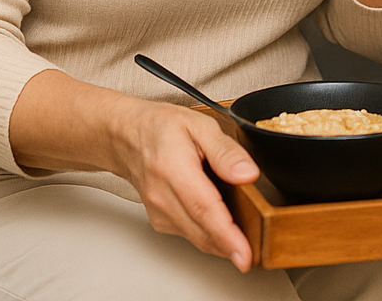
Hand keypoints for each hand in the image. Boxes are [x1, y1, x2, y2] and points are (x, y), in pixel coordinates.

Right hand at [111, 100, 259, 272]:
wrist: (128, 137)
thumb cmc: (162, 128)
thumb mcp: (200, 125)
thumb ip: (225, 151)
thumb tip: (247, 174)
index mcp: (173, 168)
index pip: (204, 208)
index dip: (227, 234)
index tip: (244, 253)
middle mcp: (162, 195)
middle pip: (201, 230)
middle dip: (229, 248)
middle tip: (253, 257)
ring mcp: (158, 211)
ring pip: (196, 237)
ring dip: (221, 245)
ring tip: (246, 244)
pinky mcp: (160, 220)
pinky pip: (190, 234)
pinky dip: (209, 236)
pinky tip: (224, 230)